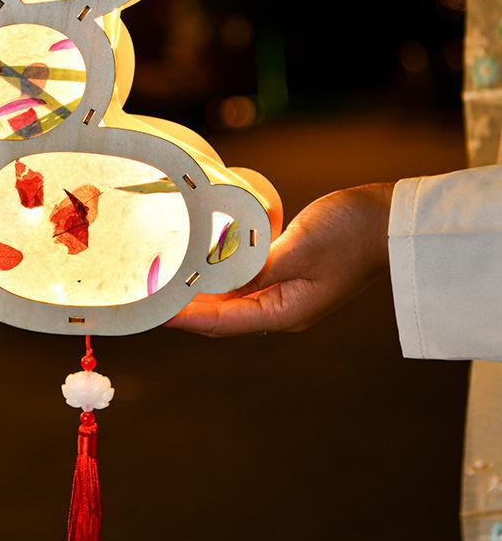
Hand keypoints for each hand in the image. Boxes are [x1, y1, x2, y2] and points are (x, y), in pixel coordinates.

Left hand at [166, 183, 394, 335]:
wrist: (385, 218)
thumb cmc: (349, 233)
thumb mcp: (297, 249)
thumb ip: (253, 266)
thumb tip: (214, 280)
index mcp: (285, 313)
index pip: (222, 322)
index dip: (186, 317)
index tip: (156, 312)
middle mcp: (281, 311)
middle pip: (223, 316)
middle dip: (188, 307)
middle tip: (154, 294)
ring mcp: (285, 294)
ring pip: (232, 299)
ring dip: (203, 292)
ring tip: (169, 281)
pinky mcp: (287, 275)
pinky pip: (246, 282)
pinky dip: (222, 276)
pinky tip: (204, 264)